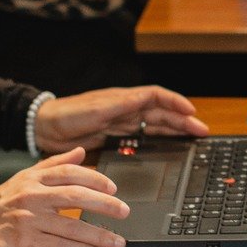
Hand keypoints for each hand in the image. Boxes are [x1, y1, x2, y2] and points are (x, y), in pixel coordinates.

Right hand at [0, 148, 130, 246]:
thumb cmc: (0, 202)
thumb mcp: (25, 177)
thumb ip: (55, 164)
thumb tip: (81, 152)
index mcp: (33, 179)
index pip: (70, 173)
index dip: (95, 179)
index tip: (114, 188)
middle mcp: (32, 196)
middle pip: (75, 196)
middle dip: (104, 204)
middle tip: (124, 211)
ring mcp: (29, 220)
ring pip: (71, 226)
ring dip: (99, 235)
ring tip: (118, 242)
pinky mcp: (26, 242)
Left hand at [35, 85, 208, 154]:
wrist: (44, 128)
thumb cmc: (68, 114)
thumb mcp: (97, 108)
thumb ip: (122, 104)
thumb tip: (148, 98)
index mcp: (124, 99)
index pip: (157, 97)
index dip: (176, 103)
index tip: (192, 112)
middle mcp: (126, 110)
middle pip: (161, 114)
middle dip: (182, 121)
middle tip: (201, 132)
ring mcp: (122, 125)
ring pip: (154, 127)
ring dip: (174, 132)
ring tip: (192, 139)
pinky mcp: (115, 139)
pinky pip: (141, 140)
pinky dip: (156, 143)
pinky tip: (166, 149)